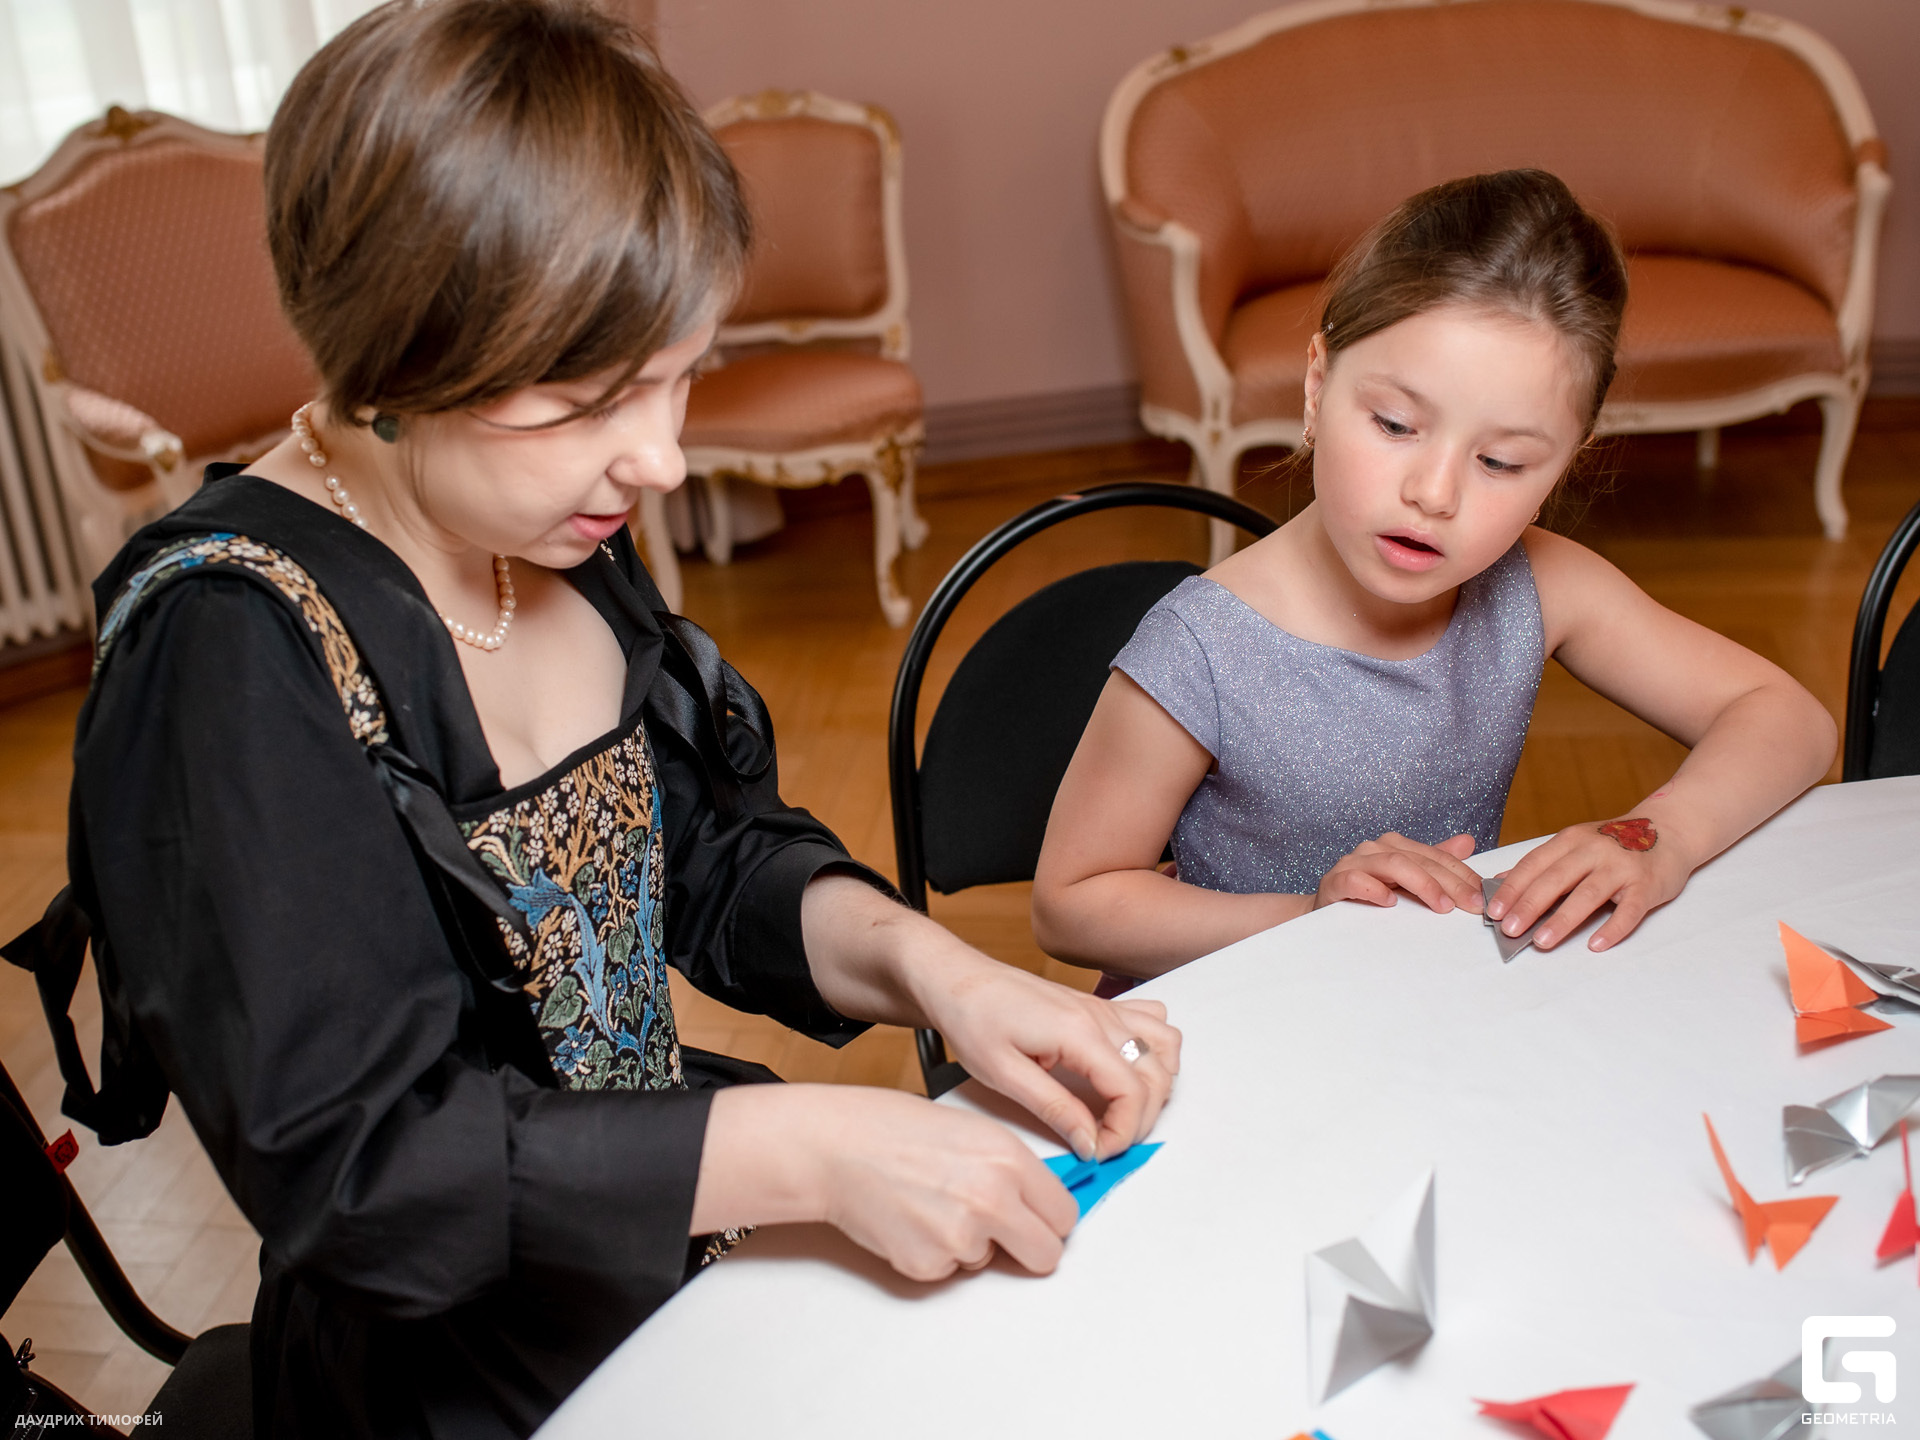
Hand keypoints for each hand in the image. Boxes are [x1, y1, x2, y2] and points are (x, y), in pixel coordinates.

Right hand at [810, 1087, 1079, 1281]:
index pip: (1065, 1215)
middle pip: (1046, 1255)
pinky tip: (912, 1218)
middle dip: (1030, 1248)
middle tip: (1004, 1231)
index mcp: (1008, 1158)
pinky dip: (934, 1252)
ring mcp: (960, 1236)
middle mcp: (992, 1199)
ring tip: (933, 1203)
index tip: (1040, 1218)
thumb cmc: (892, 1129)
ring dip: (971, 1243)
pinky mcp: (928, 1264)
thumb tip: (1040, 1200)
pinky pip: (949, 1269)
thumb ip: (1012, 1167)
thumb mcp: (971, 1130)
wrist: (835, 1147)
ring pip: (989, 1261)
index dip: (1050, 1218)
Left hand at [921, 959, 1181, 1162]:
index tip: (1097, 1150)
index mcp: (1078, 1032)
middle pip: (1155, 1074)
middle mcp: (1100, 1016)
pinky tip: (1130, 1071)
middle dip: (1140, 1118)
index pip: (1132, 1090)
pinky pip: (1151, 1022)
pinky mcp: (1097, 1007)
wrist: (956, 979)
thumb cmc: (972, 1018)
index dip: (1123, 1130)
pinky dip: (1155, 1050)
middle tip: (1105, 1141)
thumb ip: (1054, 1109)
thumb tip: (1089, 1141)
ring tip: (1124, 1111)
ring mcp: (1103, 1008)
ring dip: (1157, 1084)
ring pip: (1165, 1046)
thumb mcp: (1004, 1074)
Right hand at [1314, 832, 1483, 914]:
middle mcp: (1373, 849)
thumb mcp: (1406, 880)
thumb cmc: (1369, 895)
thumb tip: (1467, 842)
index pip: (1434, 855)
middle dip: (1449, 882)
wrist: (1327, 909)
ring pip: (1392, 863)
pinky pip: (1355, 880)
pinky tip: (1390, 902)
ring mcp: (1352, 864)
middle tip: (1470, 903)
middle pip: (1417, 859)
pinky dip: (1374, 889)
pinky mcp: (1334, 882)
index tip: (1482, 894)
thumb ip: (1435, 862)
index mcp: (1393, 846)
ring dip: (1421, 883)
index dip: (1461, 873)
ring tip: (1442, 905)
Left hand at [1485, 816, 1692, 950]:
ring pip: (1588, 895)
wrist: (1671, 830)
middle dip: (1529, 906)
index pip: (1534, 864)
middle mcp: (1594, 850)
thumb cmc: (1615, 844)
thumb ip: (1542, 863)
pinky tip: (1595, 945)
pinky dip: (1612, 928)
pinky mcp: (1647, 885)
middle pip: (1555, 879)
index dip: (1512, 888)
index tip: (1493, 911)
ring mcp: (1622, 867)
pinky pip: (1629, 910)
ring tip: (1542, 942)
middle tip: (1509, 930)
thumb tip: (1500, 883)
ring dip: (1563, 920)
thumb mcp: (1576, 844)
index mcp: (1572, 840)